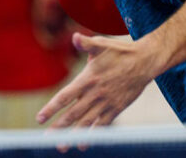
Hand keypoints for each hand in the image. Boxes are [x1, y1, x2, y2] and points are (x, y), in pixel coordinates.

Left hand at [36, 32, 159, 145]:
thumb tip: (75, 37)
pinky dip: (93, 135)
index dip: (52, 108)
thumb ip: (86, 43)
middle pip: (73, 114)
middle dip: (59, 127)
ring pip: (86, 123)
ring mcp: (106, 103)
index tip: (40, 118)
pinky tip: (84, 144)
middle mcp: (96, 93)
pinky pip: (102, 125)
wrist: (145, 62)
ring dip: (73, 136)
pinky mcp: (116, 108)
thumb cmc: (120, 52)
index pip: (65, 96)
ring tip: (62, 147)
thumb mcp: (102, 44)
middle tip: (46, 138)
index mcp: (88, 79)